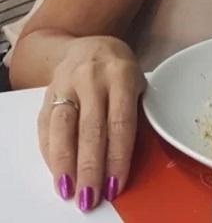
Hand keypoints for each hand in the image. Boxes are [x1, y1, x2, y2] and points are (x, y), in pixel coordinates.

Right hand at [37, 36, 145, 210]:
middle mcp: (92, 77)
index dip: (118, 156)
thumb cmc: (119, 69)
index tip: (116, 183)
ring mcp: (67, 83)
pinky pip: (45, 125)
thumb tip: (131, 157)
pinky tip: (58, 171)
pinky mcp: (48, 92)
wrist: (88, 43)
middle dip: (91, 167)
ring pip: (63, 127)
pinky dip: (51, 152)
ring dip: (65, 163)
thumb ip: (135, 111)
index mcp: (121, 74)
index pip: (120, 121)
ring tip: (69, 190)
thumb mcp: (137, 80)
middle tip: (91, 196)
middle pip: (91, 128)